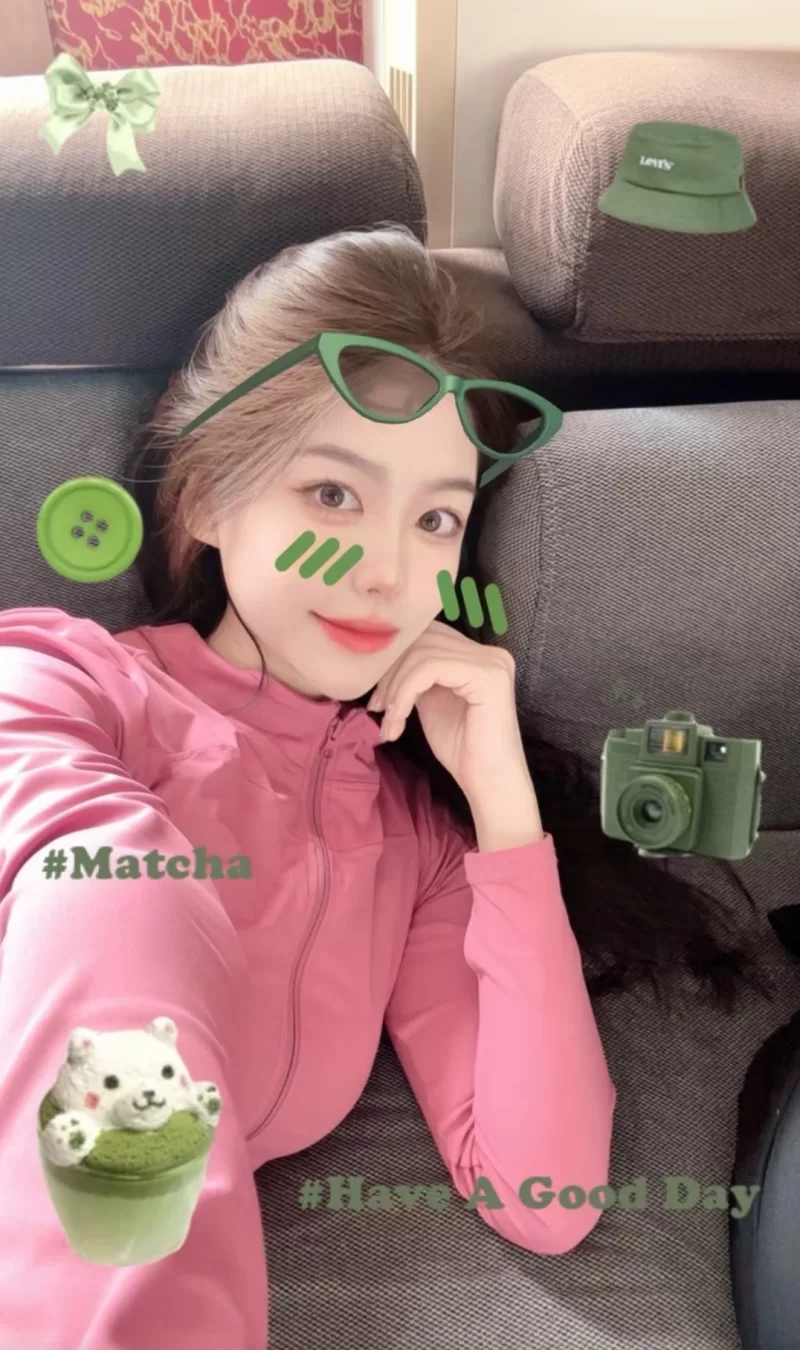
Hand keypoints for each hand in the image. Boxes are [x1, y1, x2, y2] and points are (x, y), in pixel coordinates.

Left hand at [368, 621, 543, 847]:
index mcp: (478, 656)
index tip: (379, 699)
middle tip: (378, 708)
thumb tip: (384, 659)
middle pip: (423, 639)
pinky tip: (398, 721)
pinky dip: (405, 693)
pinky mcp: (488, 676)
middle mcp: (490, 653)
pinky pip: (429, 669)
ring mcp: (492, 662)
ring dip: (395, 689)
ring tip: (389, 720)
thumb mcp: (431, 701)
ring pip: (422, 654)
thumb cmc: (462, 750)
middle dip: (391, 673)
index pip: (426, 635)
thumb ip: (417, 675)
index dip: (394, 661)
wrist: (488, 784)